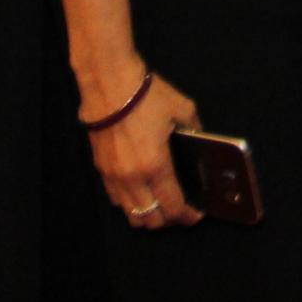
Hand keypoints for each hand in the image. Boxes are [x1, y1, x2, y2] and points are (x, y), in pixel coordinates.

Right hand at [86, 69, 203, 228]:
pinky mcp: (100, 168)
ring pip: (130, 213)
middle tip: (179, 210)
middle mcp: (132, 177)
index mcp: (155, 165)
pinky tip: (140, 191)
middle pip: (150, 219)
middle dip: (168, 219)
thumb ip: (194, 130)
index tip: (195, 215)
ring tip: (160, 204)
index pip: (172, 206)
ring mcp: (113, 175)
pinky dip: (129, 202)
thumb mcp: (182, 109)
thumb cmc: (145, 94)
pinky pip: (115, 198)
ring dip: (147, 214)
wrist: (108, 82)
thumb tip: (201, 141)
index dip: (186, 216)